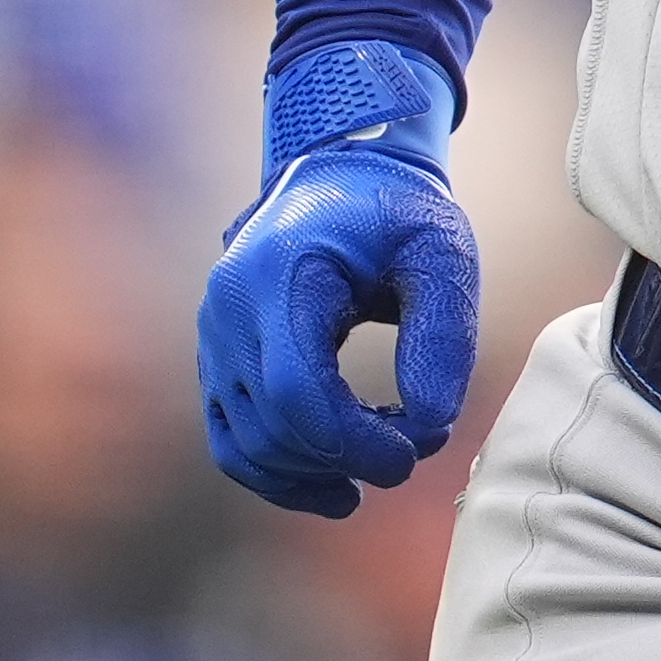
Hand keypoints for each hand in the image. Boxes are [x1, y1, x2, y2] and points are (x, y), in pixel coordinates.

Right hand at [196, 47, 483, 516]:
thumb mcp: (442, 251)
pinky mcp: (218, 361)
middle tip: (414, 448)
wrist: (341, 173)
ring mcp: (215, 337)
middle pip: (275, 427)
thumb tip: (430, 423)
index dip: (355, 441)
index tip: (413, 450)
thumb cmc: (396, 212)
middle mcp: (230, 308)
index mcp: (280, 273)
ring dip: (318, 471)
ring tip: (383, 459)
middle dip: (348, 457)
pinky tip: (336, 487)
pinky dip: (280, 475)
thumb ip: (445, 332)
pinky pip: (233, 441)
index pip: (297, 391)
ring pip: (249, 444)